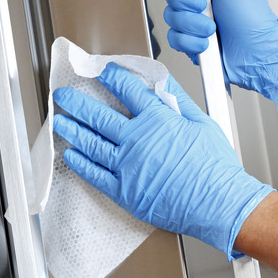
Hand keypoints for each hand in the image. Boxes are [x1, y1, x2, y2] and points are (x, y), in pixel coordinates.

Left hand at [53, 62, 272, 258]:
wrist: (219, 204)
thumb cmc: (215, 168)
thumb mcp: (203, 123)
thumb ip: (179, 100)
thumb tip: (164, 81)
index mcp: (157, 121)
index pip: (128, 91)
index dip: (112, 79)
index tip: (101, 73)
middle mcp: (137, 142)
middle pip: (99, 116)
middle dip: (77, 103)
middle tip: (63, 95)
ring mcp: (128, 167)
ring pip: (91, 144)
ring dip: (72, 130)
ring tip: (59, 121)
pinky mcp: (124, 192)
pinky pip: (95, 175)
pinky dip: (80, 164)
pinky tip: (70, 156)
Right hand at [164, 0, 277, 106]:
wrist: (254, 53)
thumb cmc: (252, 18)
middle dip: (186, 0)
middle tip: (204, 4)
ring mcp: (191, 21)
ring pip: (171, 17)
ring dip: (193, 24)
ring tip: (212, 28)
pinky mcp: (188, 41)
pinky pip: (174, 38)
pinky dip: (191, 42)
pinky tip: (206, 42)